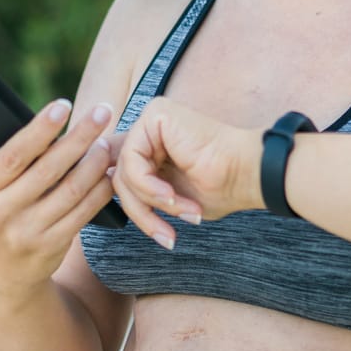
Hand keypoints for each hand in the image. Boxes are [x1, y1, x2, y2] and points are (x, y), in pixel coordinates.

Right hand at [0, 99, 116, 297]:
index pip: (13, 155)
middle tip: (102, 112)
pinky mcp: (53, 245)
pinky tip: (110, 171)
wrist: (6, 273)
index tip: (64, 105)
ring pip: (71, 190)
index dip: (40, 129)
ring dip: (95, 162)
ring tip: (106, 142)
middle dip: (80, 137)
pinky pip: (84, 211)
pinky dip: (101, 188)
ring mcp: (27, 233)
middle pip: (48, 169)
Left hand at [110, 96, 262, 246]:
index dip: (133, 209)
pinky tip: (174, 196)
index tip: (162, 235)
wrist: (248, 174)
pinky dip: (149, 187)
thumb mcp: (170, 199)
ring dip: (151, 203)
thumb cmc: (220, 187)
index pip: (121, 178)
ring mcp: (151, 120)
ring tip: (183, 212)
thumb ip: (140, 193)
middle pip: (118, 177)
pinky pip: (132, 161)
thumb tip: (102, 195)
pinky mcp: (154, 116)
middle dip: (141, 212)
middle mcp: (149, 129)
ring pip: (122, 173)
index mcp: (153, 146)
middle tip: (166, 235)